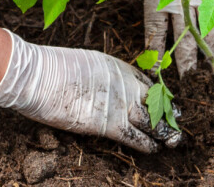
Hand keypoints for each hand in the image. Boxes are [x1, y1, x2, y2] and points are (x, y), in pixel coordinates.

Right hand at [0, 31, 180, 152]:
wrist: (36, 76)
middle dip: (167, 112)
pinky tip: (155, 149)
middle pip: (155, 100)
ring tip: (173, 140)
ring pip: (152, 120)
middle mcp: (124, 83)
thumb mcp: (83, 65)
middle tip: (176, 122)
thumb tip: (101, 87)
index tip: (165, 103)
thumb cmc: (50, 69)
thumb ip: (99, 77)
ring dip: (164, 131)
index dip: (158, 95)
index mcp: (117, 67)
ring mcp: (119, 104)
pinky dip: (147, 144)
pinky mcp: (109, 124)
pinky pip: (136, 137)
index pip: (146, 83)